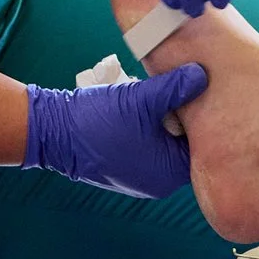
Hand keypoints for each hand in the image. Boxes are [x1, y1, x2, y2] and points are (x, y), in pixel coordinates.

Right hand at [23, 65, 208, 196]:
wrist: (54, 132)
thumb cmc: (98, 121)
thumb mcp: (142, 99)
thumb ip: (174, 88)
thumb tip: (201, 75)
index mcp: (167, 174)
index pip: (202, 147)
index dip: (205, 119)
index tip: (200, 96)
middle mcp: (157, 183)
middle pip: (184, 147)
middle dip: (183, 120)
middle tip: (181, 93)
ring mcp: (139, 179)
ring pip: (165, 146)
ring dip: (163, 123)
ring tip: (158, 99)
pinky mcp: (125, 170)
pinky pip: (147, 149)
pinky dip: (147, 131)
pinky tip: (140, 111)